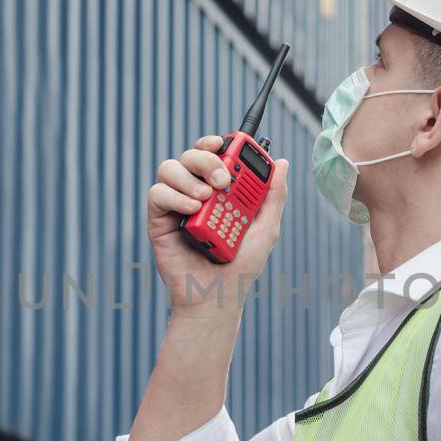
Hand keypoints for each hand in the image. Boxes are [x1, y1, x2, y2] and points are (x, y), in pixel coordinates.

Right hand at [146, 135, 288, 315]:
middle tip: (221, 179)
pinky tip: (192, 208)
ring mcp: (176, 205)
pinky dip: (174, 195)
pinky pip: (157, 193)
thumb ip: (273, 196)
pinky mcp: (159, 220)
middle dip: (206, 158)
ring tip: (205, 199)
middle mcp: (196, 192)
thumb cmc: (241, 267)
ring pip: (171, 168)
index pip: (213, 154)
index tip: (225, 143)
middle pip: (191, 155)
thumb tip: (283, 163)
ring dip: (189, 176)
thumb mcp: (265, 229)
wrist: (216, 296)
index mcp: (219, 191)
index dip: (216, 143)